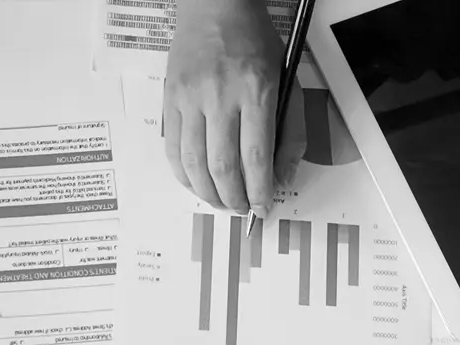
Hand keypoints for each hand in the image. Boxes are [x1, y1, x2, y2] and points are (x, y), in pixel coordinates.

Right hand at [164, 0, 300, 216]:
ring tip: (220, 202)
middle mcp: (220, 95)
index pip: (256, 156)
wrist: (214, 8)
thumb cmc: (254, 41)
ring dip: (207, 193)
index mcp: (255, 90)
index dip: (259, 190)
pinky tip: (196, 184)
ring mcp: (190, 98)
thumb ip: (289, 130)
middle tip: (241, 210)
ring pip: (193, 163)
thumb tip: (281, 175)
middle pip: (222, 166)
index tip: (263, 206)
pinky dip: (183, 175)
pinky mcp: (170, 100)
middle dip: (233, 198)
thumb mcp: (286, 79)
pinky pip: (172, 149)